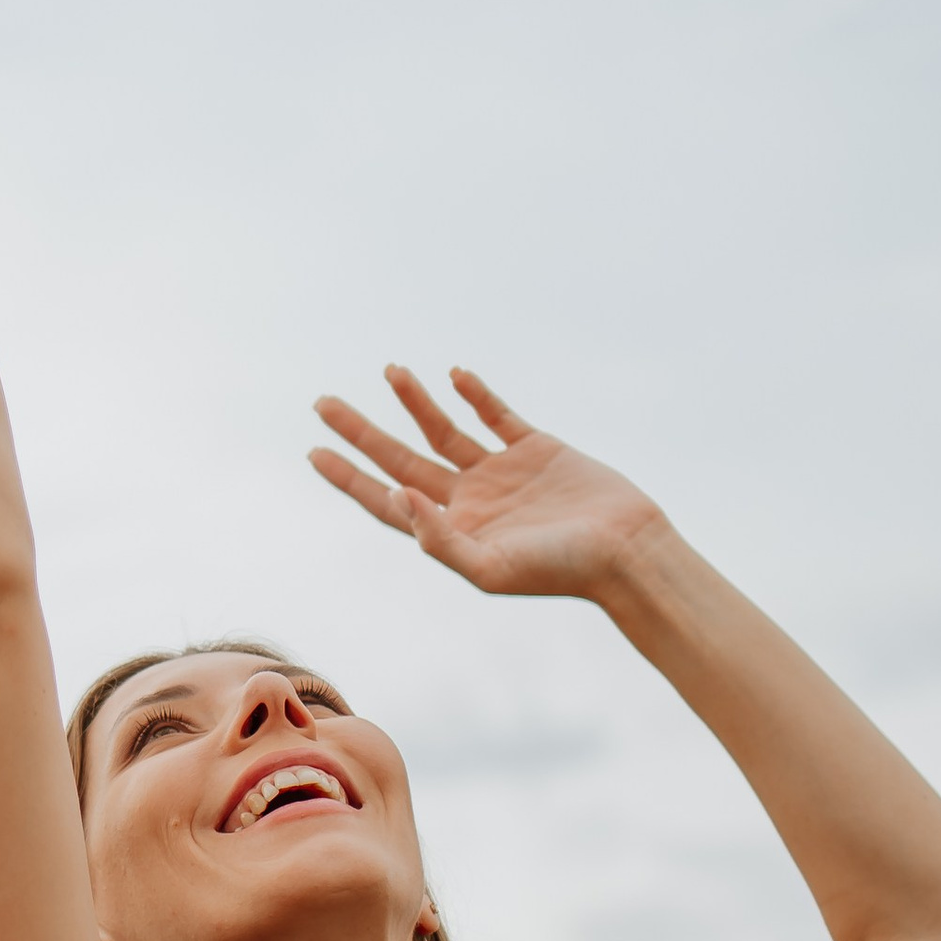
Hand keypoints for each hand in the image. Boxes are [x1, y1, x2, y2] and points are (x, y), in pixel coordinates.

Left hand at [310, 366, 667, 600]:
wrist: (626, 550)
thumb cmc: (559, 570)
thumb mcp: (489, 567)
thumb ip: (439, 538)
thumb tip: (396, 495)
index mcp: (452, 529)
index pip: (386, 500)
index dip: (349, 477)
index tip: (314, 451)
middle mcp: (469, 499)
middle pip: (401, 458)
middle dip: (362, 431)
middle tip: (322, 403)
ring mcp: (501, 472)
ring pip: (443, 429)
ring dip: (415, 401)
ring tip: (390, 370)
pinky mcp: (535, 447)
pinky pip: (497, 414)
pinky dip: (476, 394)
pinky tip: (454, 374)